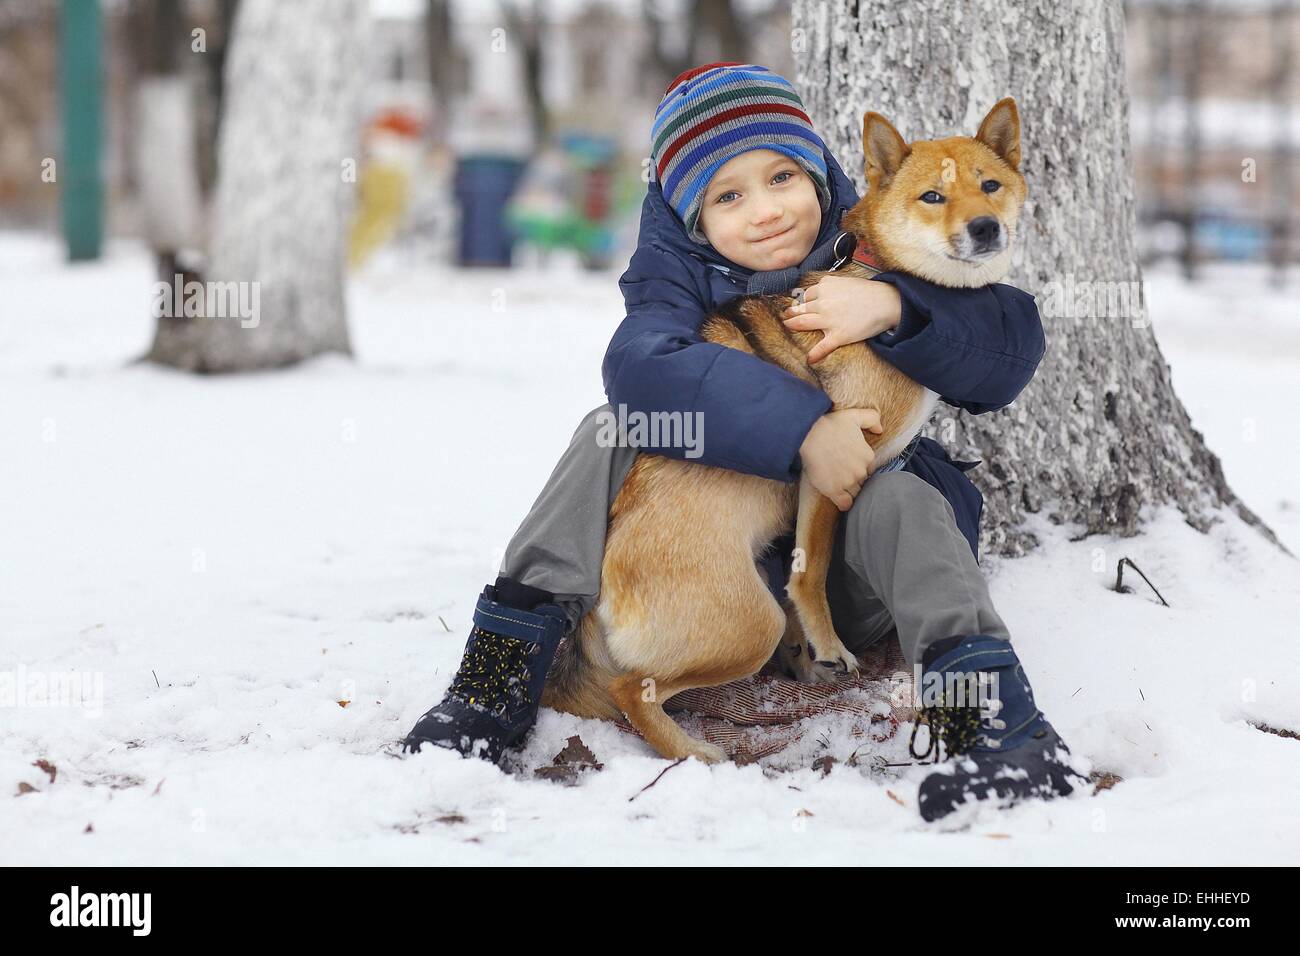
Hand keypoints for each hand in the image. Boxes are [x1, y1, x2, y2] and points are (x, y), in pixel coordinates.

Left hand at [782, 275, 901, 363]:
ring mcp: (829, 320)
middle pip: (800, 309)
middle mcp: (823, 303)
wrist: (886, 302)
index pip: (807, 295)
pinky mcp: (838, 335)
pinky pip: (821, 347)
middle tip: (786, 317)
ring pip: (803, 323)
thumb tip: (819, 290)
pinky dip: (814, 354)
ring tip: (788, 328)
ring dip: (793, 326)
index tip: (798, 305)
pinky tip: (810, 359)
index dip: (802, 301)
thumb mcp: (845, 281)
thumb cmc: (869, 292)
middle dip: (791, 313)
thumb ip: (830, 286)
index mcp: (825, 288)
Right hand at [798, 408, 884, 510]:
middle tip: (842, 473)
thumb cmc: (830, 424)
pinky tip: (839, 498)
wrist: (809, 435)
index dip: (860, 467)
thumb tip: (880, 430)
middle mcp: (861, 471)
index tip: (850, 464)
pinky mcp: (834, 491)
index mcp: (868, 456)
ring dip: (849, 491)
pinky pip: (846, 504)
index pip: (869, 469)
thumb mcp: (854, 415)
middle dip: (855, 479)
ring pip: (855, 493)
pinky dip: (844, 503)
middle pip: (863, 482)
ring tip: (840, 485)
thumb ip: (872, 419)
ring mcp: (848, 482)